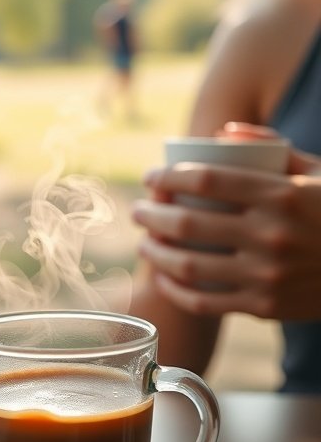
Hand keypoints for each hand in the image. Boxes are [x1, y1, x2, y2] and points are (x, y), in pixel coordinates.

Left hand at [132, 141, 320, 319]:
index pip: (206, 181)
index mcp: (280, 195)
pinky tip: (164, 277)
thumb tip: (222, 134)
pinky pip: (206, 302)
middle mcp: (271, 235)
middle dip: (151, 215)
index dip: (168, 178)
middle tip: (137, 210)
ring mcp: (267, 275)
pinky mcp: (265, 307)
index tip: (150, 177)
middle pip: (188, 224)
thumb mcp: (315, 170)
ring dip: (156, 254)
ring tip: (144, 243)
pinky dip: (176, 290)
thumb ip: (271, 149)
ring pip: (190, 266)